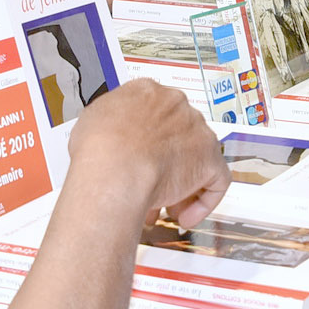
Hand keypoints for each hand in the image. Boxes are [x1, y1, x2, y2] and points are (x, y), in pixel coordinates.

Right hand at [67, 80, 227, 228]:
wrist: (115, 168)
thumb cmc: (99, 148)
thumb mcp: (92, 119)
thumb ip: (110, 120)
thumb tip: (110, 129)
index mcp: (147, 92)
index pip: (157, 112)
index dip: (150, 140)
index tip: (144, 155)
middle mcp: (176, 106)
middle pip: (178, 136)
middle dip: (166, 164)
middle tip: (152, 185)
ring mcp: (197, 131)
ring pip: (197, 158)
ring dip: (182, 186)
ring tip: (165, 209)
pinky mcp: (209, 159)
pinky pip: (216, 181)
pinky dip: (203, 201)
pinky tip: (184, 216)